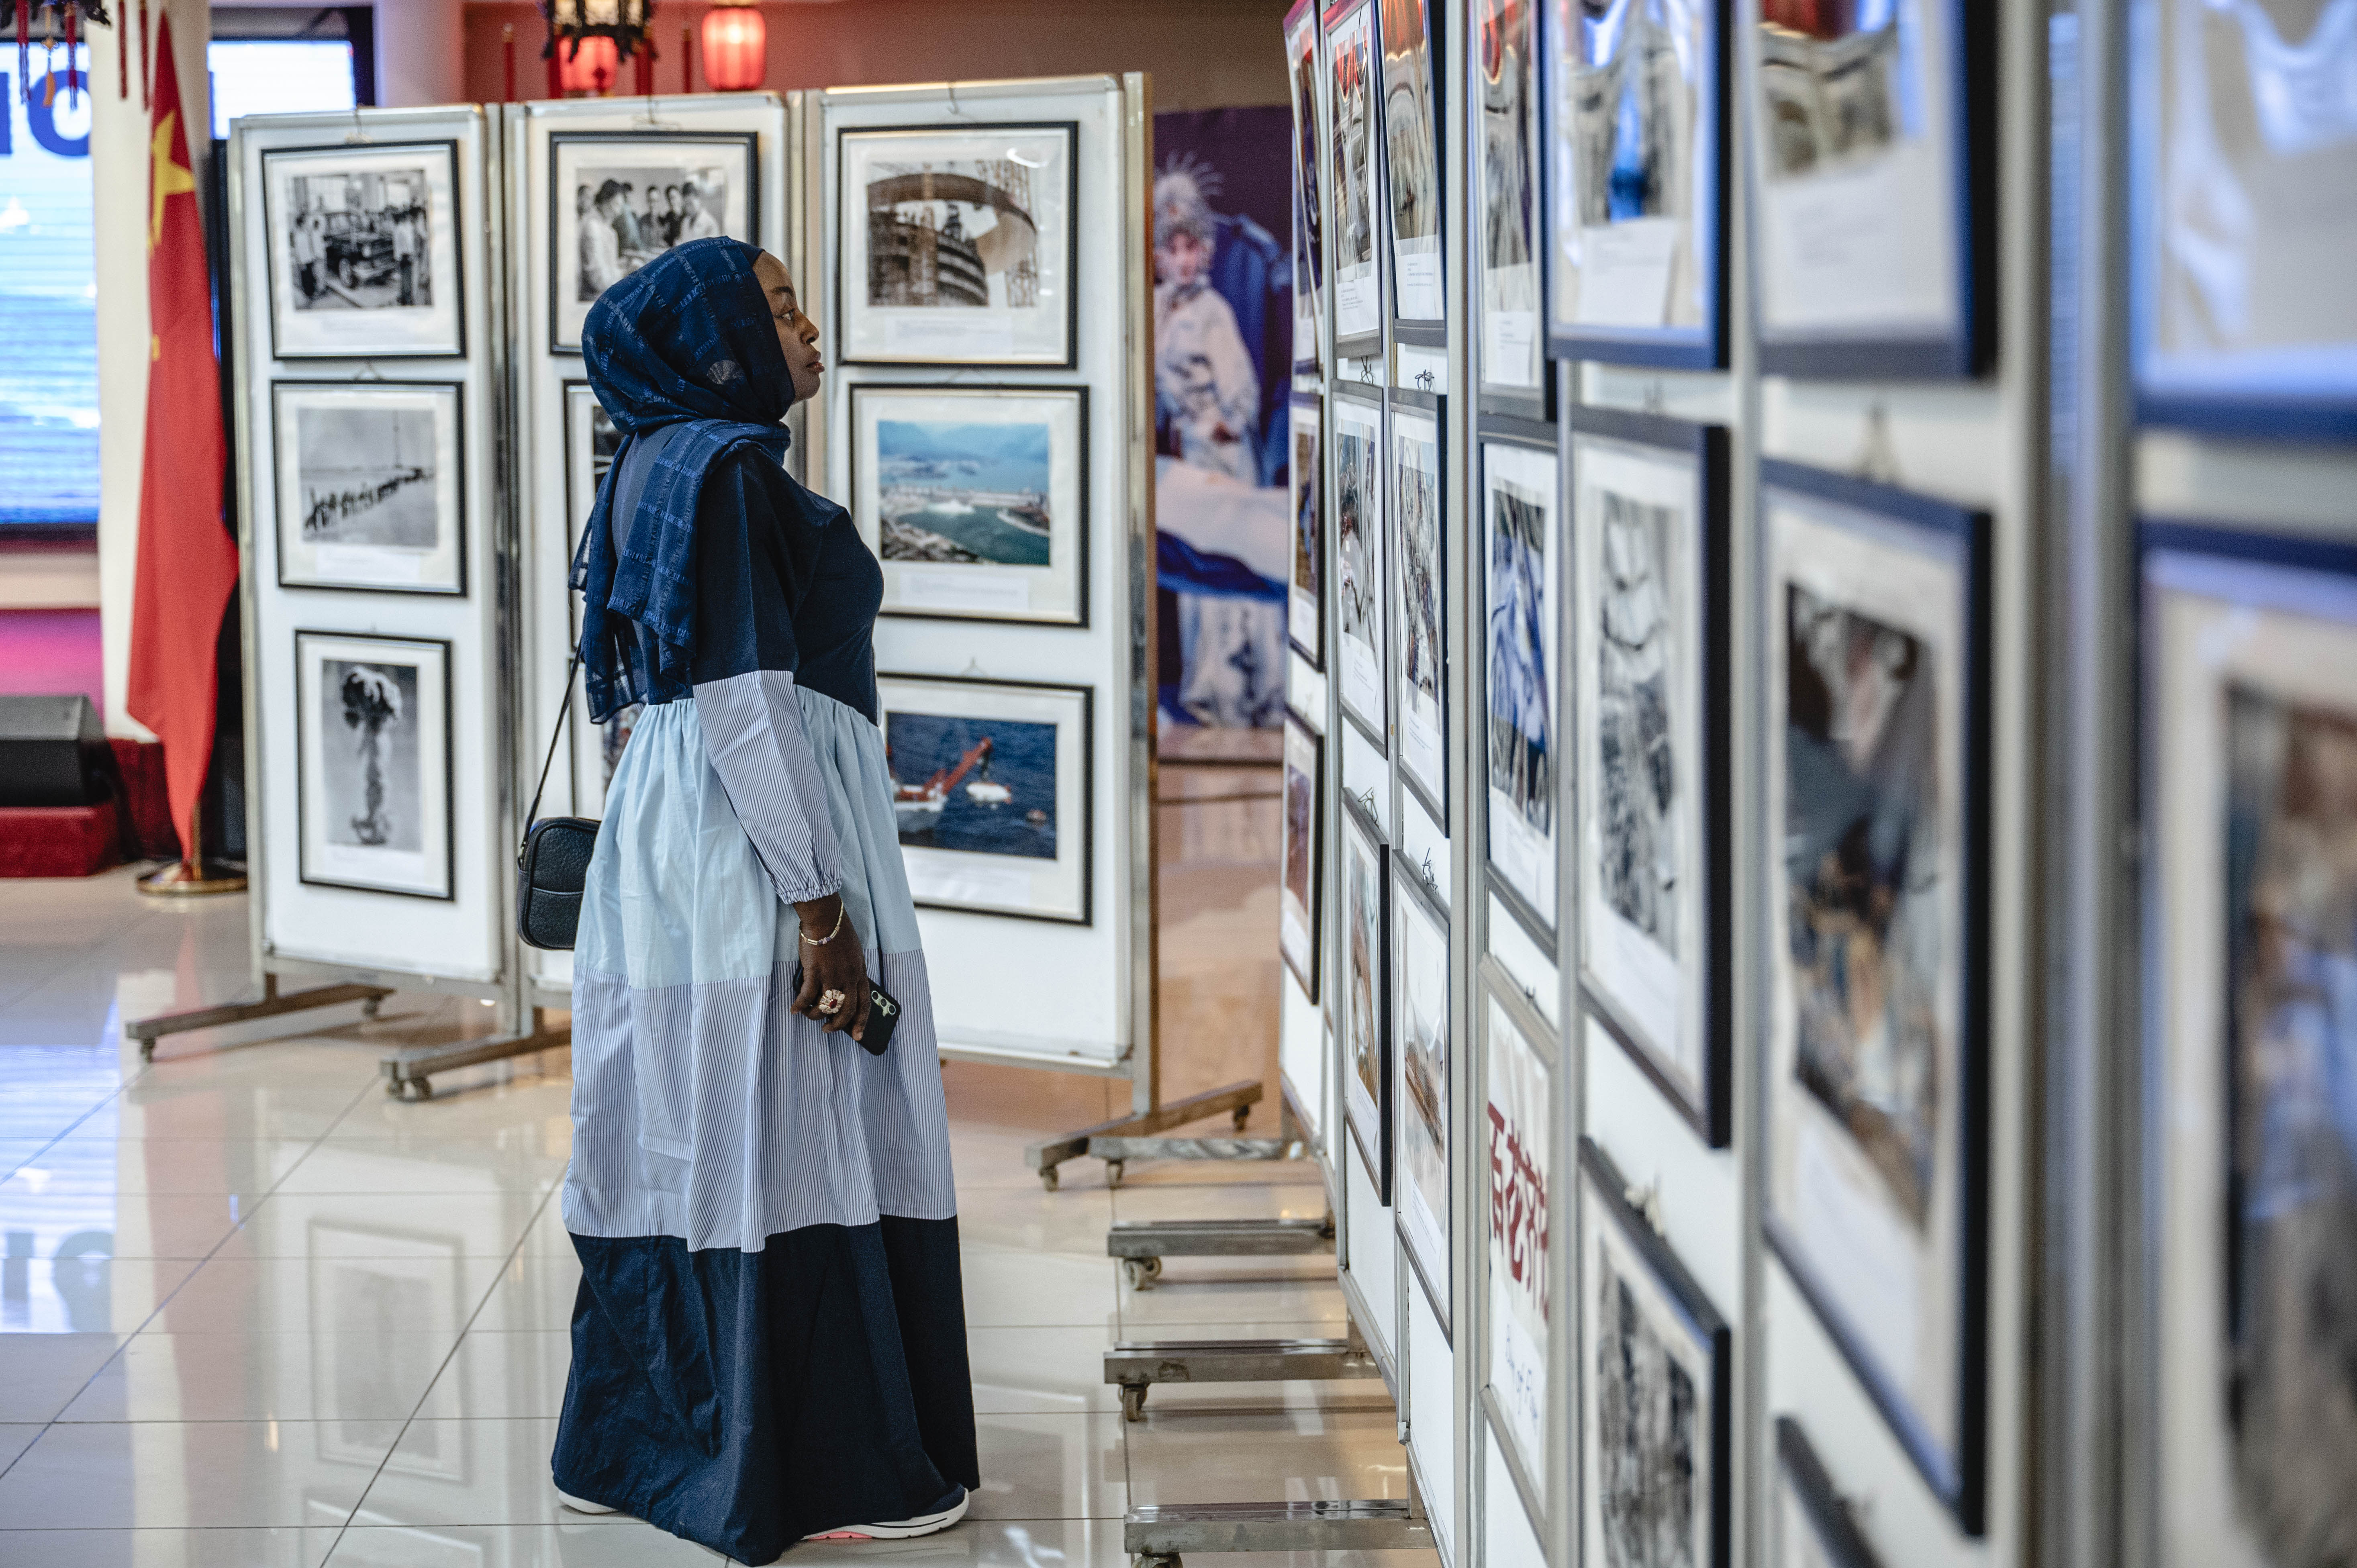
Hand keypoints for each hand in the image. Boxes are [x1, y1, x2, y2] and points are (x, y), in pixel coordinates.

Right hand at [791, 894, 871, 1040]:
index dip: (861, 1022)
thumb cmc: (838, 933)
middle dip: (836, 1025)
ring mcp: (832, 975)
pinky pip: (807, 996)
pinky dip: (800, 1005)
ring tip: (808, 1014)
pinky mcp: (815, 972)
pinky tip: (794, 1009)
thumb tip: (843, 993)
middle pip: (845, 1011)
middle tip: (827, 1030)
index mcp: (860, 973)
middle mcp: (848, 977)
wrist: (825, 917)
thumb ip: (851, 973)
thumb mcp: (853, 954)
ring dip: (815, 1015)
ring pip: (825, 1006)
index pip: (864, 1003)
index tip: (858, 1036)